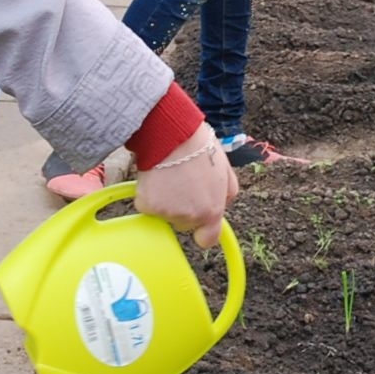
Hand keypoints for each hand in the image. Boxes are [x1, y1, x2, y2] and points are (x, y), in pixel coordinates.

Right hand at [134, 131, 239, 249]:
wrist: (173, 134)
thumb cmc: (199, 147)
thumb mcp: (226, 172)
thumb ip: (227, 194)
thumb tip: (222, 204)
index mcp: (212, 211)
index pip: (207, 240)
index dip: (202, 232)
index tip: (198, 226)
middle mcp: (191, 217)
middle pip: (184, 224)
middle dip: (183, 208)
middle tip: (182, 183)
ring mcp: (168, 213)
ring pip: (165, 214)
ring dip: (166, 200)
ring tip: (170, 175)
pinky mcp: (148, 206)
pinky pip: (147, 206)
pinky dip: (149, 194)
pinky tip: (156, 177)